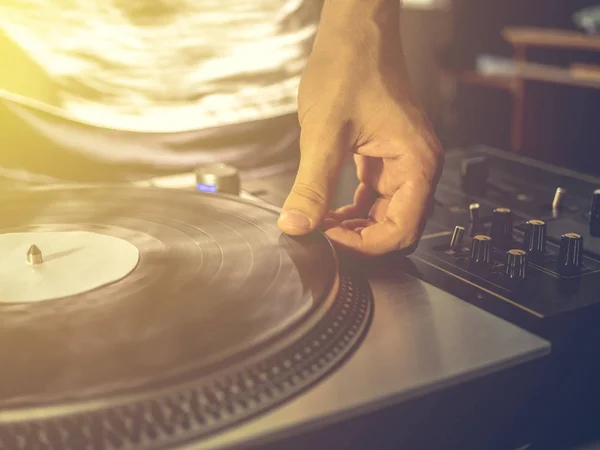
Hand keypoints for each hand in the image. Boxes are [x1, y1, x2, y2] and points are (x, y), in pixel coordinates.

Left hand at [277, 0, 443, 255]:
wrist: (355, 32)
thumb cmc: (351, 66)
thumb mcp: (325, 133)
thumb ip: (311, 185)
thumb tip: (296, 225)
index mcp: (417, 163)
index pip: (402, 231)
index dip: (364, 244)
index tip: (328, 238)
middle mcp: (418, 166)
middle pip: (397, 227)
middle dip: (360, 238)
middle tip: (323, 235)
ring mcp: (404, 161)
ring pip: (386, 214)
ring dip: (356, 225)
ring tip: (322, 224)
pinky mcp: (387, 155)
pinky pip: (377, 195)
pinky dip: (356, 208)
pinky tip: (330, 208)